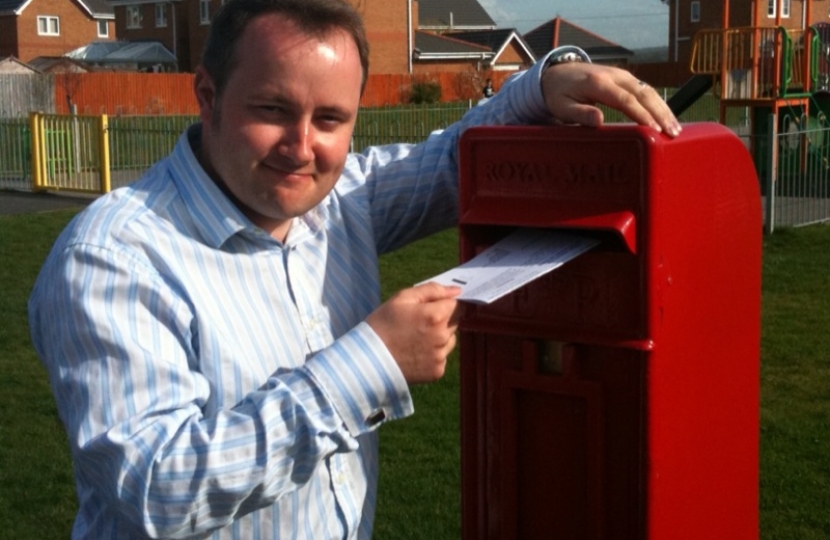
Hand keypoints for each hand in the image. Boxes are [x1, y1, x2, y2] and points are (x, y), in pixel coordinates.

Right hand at [366, 283, 463, 383]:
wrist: (368, 359)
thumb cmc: (383, 324)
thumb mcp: (402, 298)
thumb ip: (431, 290)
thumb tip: (456, 291)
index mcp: (435, 316)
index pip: (457, 304)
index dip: (445, 303)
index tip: (432, 307)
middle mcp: (442, 336)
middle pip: (455, 321)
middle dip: (442, 319)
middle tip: (419, 323)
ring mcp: (440, 355)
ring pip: (450, 339)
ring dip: (440, 336)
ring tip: (417, 338)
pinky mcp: (437, 371)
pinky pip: (442, 356)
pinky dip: (433, 353)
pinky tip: (416, 352)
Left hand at [542, 62, 681, 137]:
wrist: (558, 73)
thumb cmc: (559, 95)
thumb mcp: (562, 107)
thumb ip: (580, 114)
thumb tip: (599, 121)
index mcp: (598, 83)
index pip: (625, 99)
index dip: (641, 115)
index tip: (654, 130)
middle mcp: (614, 76)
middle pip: (643, 93)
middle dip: (660, 113)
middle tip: (672, 133)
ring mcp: (622, 75)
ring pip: (649, 91)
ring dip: (664, 109)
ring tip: (675, 129)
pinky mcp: (626, 79)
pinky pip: (646, 90)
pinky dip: (658, 104)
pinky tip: (667, 118)